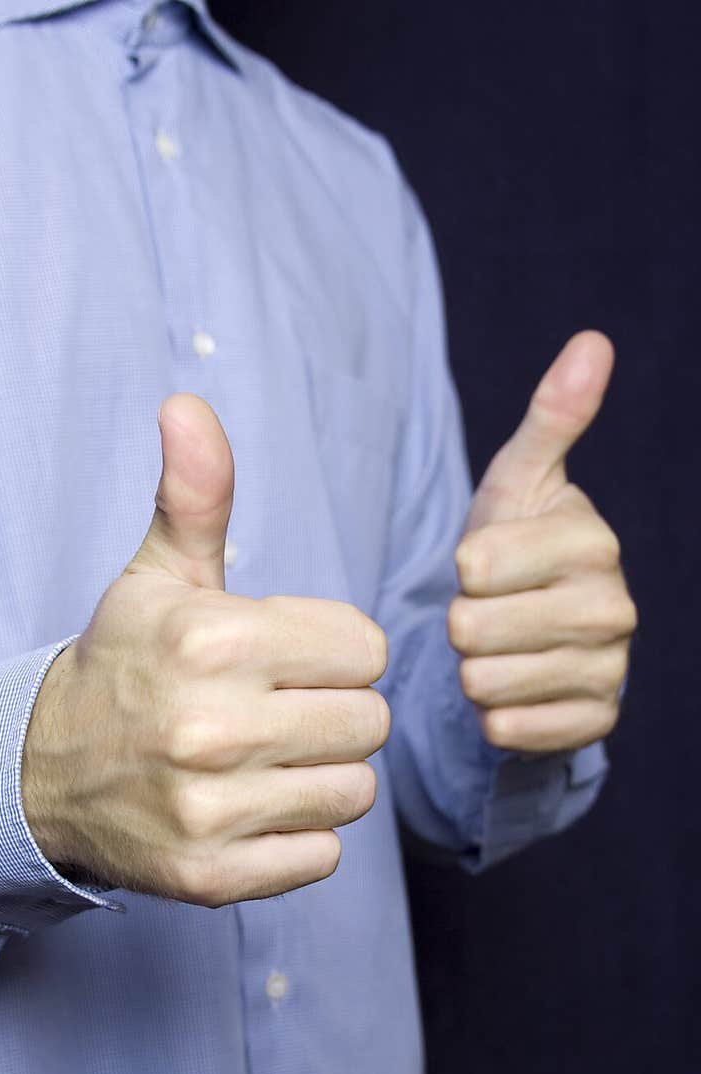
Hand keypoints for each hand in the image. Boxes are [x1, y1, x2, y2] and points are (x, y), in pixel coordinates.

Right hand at [22, 395, 389, 906]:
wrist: (47, 772)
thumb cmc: (127, 664)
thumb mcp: (157, 575)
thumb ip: (195, 494)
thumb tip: (187, 404)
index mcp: (212, 640)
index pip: (366, 648)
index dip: (334, 651)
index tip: (285, 659)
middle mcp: (211, 729)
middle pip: (370, 721)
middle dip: (336, 711)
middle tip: (278, 711)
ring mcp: (210, 811)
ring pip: (355, 790)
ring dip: (323, 775)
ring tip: (267, 760)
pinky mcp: (211, 877)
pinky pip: (322, 856)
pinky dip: (299, 836)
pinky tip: (253, 809)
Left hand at [449, 331, 637, 753]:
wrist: (536, 632)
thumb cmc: (516, 548)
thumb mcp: (520, 481)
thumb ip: (551, 418)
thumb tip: (593, 341)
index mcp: (592, 542)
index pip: (475, 567)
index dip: (462, 571)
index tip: (487, 567)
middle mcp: (614, 608)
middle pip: (474, 629)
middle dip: (463, 625)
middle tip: (488, 613)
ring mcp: (610, 671)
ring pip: (486, 682)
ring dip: (475, 670)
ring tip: (500, 649)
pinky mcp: (594, 723)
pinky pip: (509, 730)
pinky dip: (494, 716)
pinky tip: (514, 691)